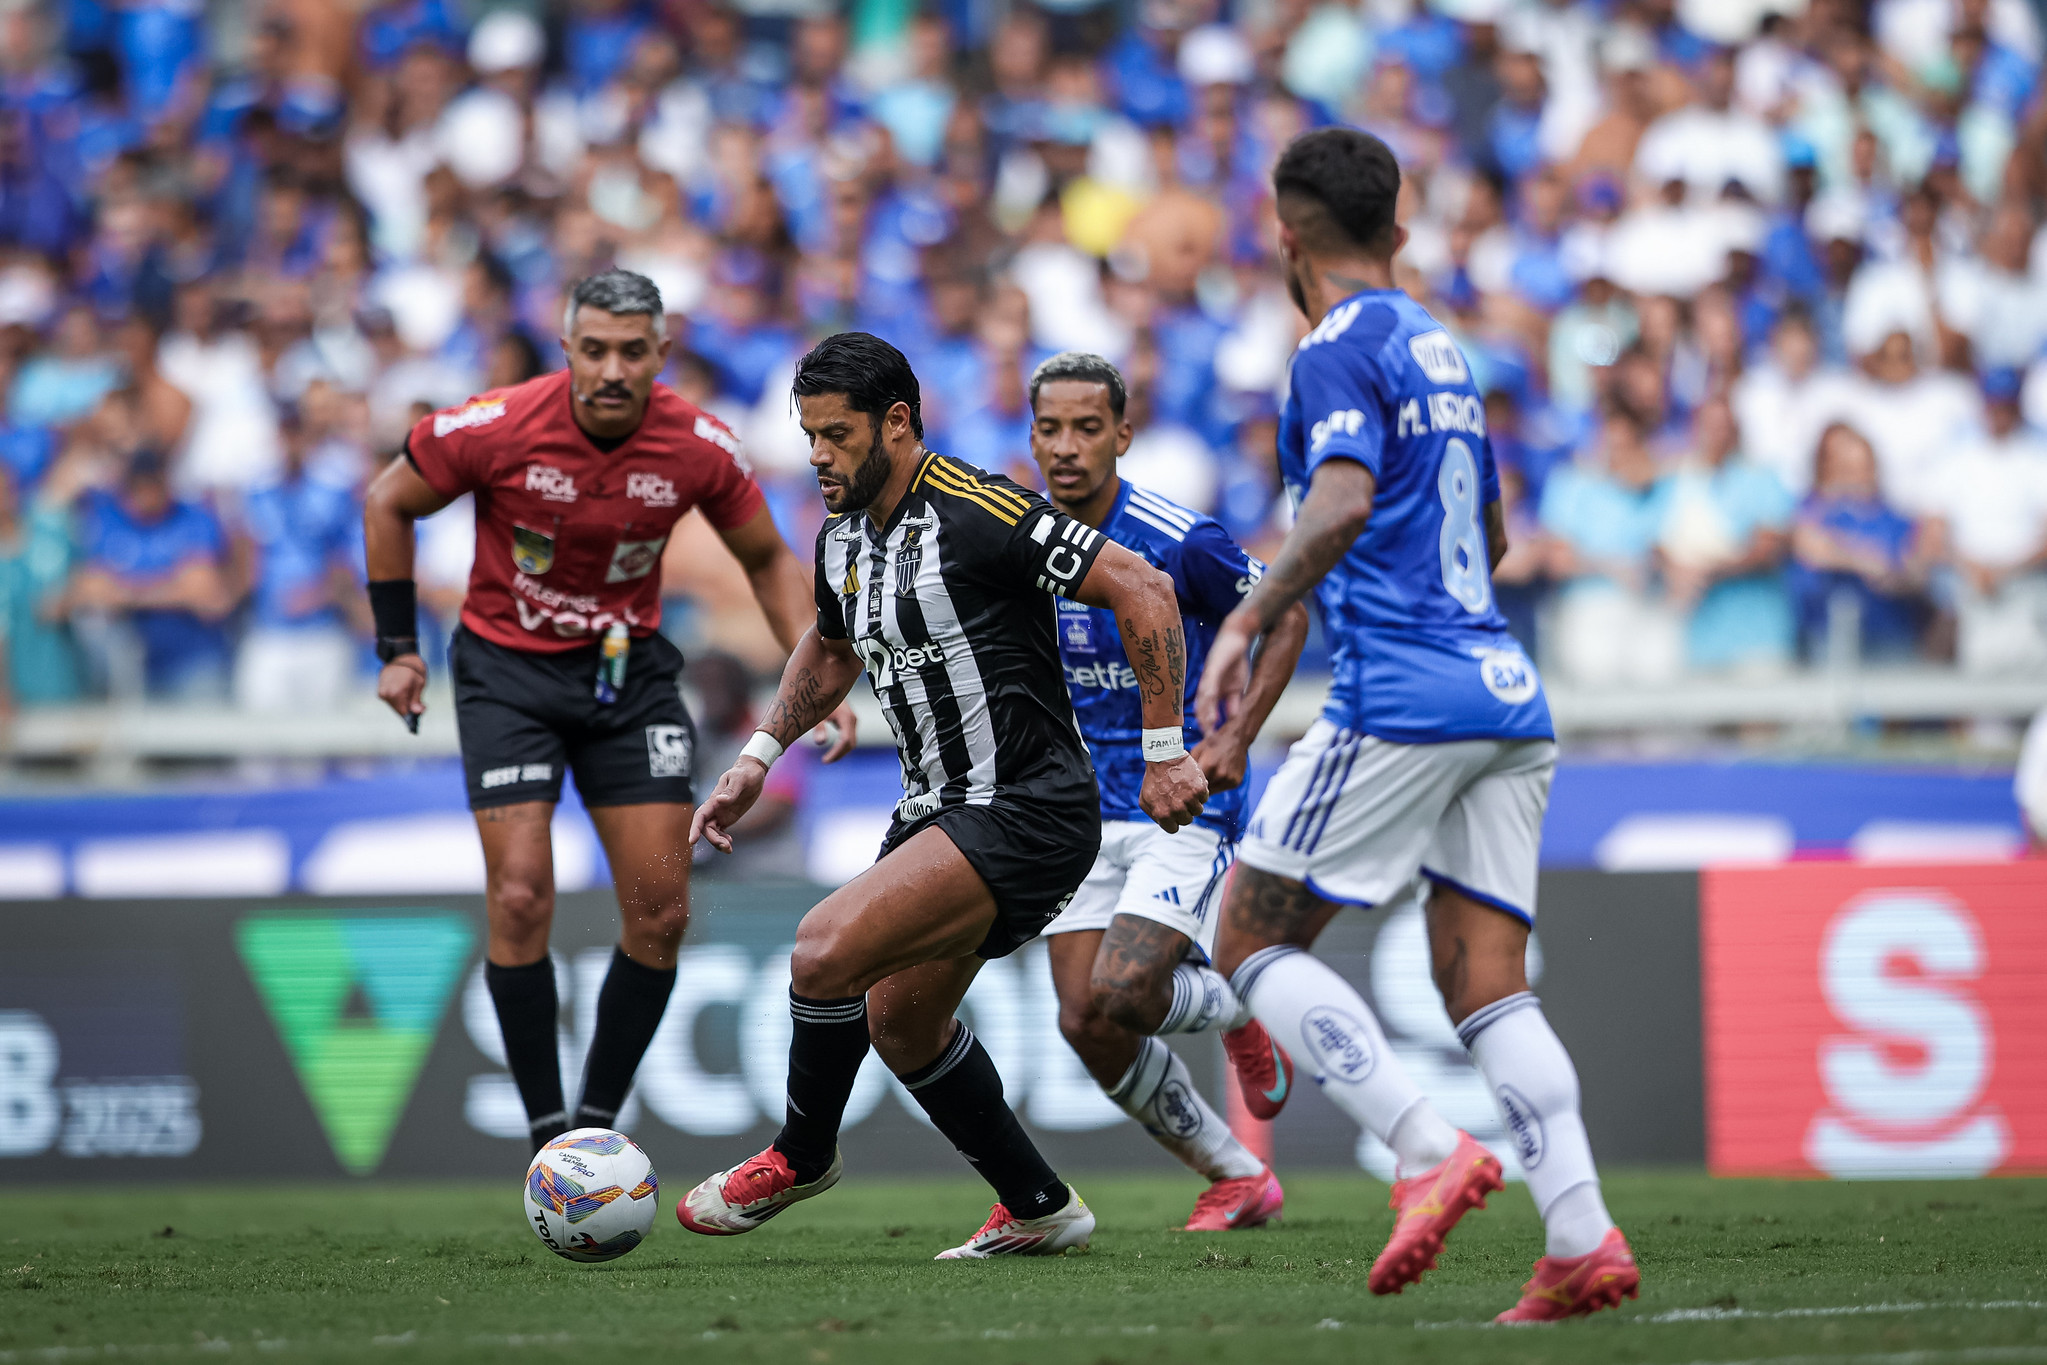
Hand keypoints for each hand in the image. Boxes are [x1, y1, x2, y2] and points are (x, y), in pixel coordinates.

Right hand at [376, 655, 426, 726]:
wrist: (400, 654)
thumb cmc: (413, 668)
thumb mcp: (419, 684)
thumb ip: (417, 700)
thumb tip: (418, 712)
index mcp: (396, 693)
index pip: (403, 712)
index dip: (412, 712)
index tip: (418, 709)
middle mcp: (385, 693)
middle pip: (398, 709)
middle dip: (407, 706)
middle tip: (415, 698)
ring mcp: (381, 691)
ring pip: (393, 705)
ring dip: (402, 702)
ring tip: (408, 690)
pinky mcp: (379, 689)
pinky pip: (390, 699)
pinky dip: (397, 697)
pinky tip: (402, 689)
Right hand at [691, 758, 767, 852]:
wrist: (753, 771)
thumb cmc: (746, 772)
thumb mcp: (740, 779)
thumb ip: (731, 790)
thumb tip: (720, 800)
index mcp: (714, 799)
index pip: (700, 815)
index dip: (695, 828)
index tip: (692, 841)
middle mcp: (715, 808)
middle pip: (706, 828)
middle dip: (713, 839)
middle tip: (727, 847)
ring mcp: (721, 813)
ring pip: (712, 832)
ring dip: (718, 842)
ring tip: (729, 849)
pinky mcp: (728, 817)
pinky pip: (720, 831)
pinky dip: (723, 839)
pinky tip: (730, 843)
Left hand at [813, 702, 857, 762]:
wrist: (821, 684)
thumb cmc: (817, 696)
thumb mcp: (816, 713)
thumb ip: (818, 728)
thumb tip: (820, 743)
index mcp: (846, 717)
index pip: (846, 741)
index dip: (837, 753)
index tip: (825, 761)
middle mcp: (852, 719)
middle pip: (850, 743)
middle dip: (839, 754)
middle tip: (826, 761)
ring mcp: (851, 719)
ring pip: (850, 741)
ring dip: (841, 751)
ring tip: (827, 758)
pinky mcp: (848, 720)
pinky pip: (848, 737)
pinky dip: (841, 745)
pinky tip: (831, 750)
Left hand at [1139, 753, 1208, 833]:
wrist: (1163, 757)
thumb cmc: (1153, 778)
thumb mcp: (1145, 799)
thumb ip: (1154, 815)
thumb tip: (1164, 823)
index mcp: (1162, 814)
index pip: (1174, 828)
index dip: (1173, 820)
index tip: (1173, 811)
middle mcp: (1177, 809)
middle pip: (1187, 820)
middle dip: (1184, 811)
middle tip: (1179, 798)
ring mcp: (1189, 799)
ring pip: (1198, 810)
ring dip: (1193, 802)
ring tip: (1185, 790)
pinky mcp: (1199, 789)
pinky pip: (1205, 798)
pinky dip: (1200, 792)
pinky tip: (1191, 783)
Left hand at [1191, 727, 1249, 791]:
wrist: (1236, 738)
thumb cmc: (1214, 743)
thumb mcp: (1198, 750)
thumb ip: (1191, 766)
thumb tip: (1182, 777)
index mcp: (1209, 766)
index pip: (1195, 784)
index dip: (1190, 786)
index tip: (1186, 785)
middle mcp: (1220, 775)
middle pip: (1204, 790)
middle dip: (1199, 788)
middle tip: (1195, 783)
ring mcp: (1229, 780)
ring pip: (1213, 791)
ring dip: (1209, 787)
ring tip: (1207, 777)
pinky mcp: (1236, 782)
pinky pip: (1222, 788)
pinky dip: (1218, 785)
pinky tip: (1217, 775)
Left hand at [1194, 612, 1255, 734]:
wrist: (1237, 638)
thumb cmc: (1235, 662)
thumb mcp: (1236, 687)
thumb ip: (1233, 703)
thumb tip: (1233, 720)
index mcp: (1212, 692)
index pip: (1207, 713)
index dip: (1208, 727)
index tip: (1212, 743)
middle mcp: (1207, 687)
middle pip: (1202, 709)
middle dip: (1204, 725)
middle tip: (1208, 741)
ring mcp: (1208, 678)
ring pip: (1203, 700)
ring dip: (1205, 715)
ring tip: (1208, 729)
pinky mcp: (1212, 669)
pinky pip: (1209, 686)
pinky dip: (1209, 699)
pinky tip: (1210, 707)